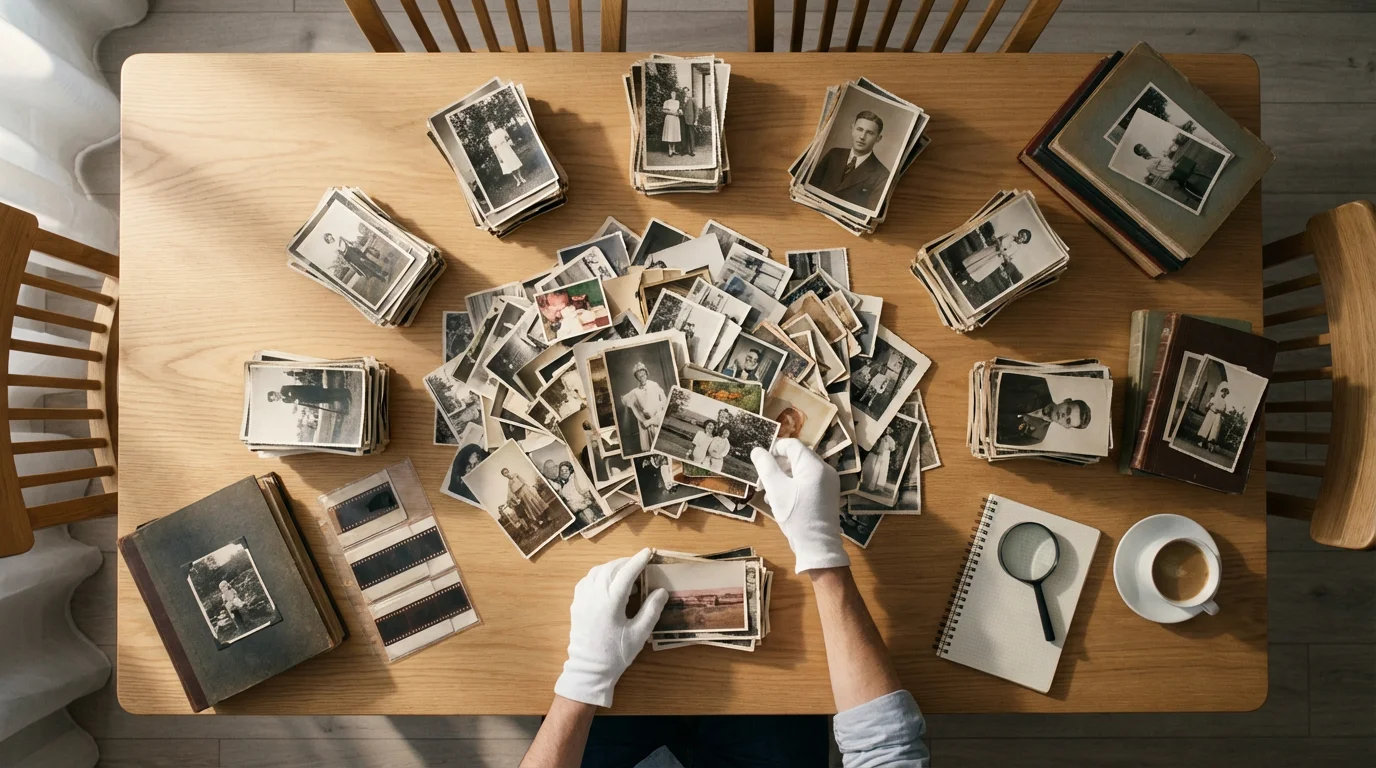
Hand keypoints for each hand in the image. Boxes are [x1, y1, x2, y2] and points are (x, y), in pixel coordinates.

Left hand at [553, 548, 667, 707]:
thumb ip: (651, 610)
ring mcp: (582, 598)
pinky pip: (587, 580)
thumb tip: (662, 591)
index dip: (638, 560)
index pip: (626, 573)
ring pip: (596, 571)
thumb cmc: (616, 653)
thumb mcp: (639, 634)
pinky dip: (598, 575)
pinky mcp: (576, 604)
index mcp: (611, 602)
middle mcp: (594, 595)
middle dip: (626, 562)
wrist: (589, 669)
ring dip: (612, 567)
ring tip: (625, 572)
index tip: (648, 552)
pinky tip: (607, 581)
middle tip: (639, 563)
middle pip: (610, 568)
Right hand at [751, 439, 848, 573]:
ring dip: (783, 477)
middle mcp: (824, 470)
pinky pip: (808, 482)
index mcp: (814, 465)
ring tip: (769, 492)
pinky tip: (781, 500)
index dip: (774, 449)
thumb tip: (757, 450)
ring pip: (801, 471)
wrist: (817, 545)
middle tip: (762, 480)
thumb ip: (765, 467)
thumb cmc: (795, 515)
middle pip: (796, 457)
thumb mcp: (776, 489)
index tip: (760, 462)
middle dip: (777, 466)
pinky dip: (793, 485)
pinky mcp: (827, 494)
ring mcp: (828, 483)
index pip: (792, 445)